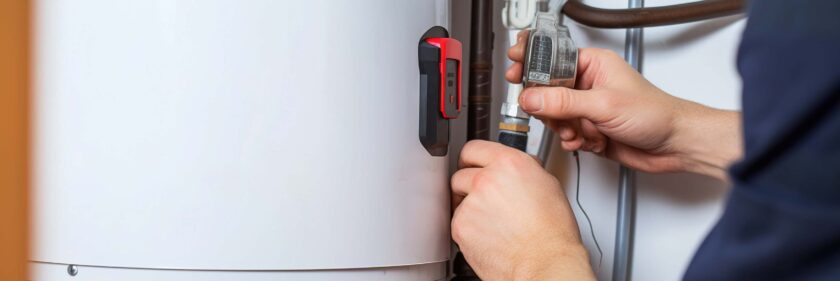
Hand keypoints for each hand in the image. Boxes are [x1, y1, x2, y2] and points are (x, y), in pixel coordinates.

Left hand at [451, 140, 595, 280]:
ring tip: (491, 221)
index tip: (471, 164)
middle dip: (469, 185)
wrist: (545, 263)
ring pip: (457, 199)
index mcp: (509, 164)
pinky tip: (488, 234)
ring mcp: (471, 203)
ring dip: (468, 207)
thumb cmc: (551, 232)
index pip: (474, 148)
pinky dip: (467, 228)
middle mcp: (487, 179)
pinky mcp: (461, 226)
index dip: (472, 159)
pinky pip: (457, 221)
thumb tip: (515, 168)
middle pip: (460, 174)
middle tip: (483, 198)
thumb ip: (523, 170)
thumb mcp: (547, 185)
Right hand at [507, 31, 740, 179]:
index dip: (532, 64)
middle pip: (547, 92)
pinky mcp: (589, 130)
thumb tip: (532, 98)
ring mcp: (588, 108)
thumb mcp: (604, 104)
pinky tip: (589, 141)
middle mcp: (589, 84)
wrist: (675, 146)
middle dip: (552, 109)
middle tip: (559, 115)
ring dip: (566, 128)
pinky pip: (566, 134)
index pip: (552, 59)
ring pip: (555, 117)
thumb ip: (563, 101)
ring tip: (583, 131)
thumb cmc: (656, 114)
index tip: (515, 69)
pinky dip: (574, 141)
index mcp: (594, 64)